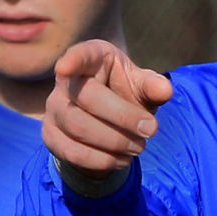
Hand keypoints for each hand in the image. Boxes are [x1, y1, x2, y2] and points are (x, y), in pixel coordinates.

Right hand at [42, 39, 172, 183]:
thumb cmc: (126, 94)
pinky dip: (101, 160)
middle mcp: (66, 82)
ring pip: (78, 126)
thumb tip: (165, 90)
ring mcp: (54, 108)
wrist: (108, 122)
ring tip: (139, 147)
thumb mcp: (142, 86)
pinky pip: (72, 151)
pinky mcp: (51, 135)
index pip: (80, 55)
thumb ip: (153, 86)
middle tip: (151, 130)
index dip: (73, 60)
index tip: (66, 66)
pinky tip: (122, 160)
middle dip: (123, 116)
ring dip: (114, 141)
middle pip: (86, 97)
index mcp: (91, 58)